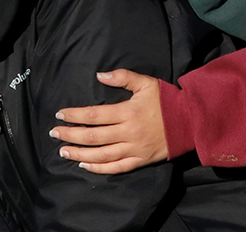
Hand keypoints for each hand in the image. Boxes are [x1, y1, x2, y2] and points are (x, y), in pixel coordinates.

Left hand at [51, 69, 167, 173]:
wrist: (191, 121)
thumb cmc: (167, 100)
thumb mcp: (146, 82)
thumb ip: (122, 77)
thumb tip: (99, 75)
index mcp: (127, 112)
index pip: (94, 116)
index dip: (74, 116)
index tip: (59, 115)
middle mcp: (129, 133)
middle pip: (93, 137)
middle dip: (70, 136)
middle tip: (54, 134)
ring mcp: (135, 149)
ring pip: (102, 155)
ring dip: (80, 154)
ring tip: (63, 152)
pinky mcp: (141, 160)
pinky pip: (117, 167)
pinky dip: (99, 168)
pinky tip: (85, 165)